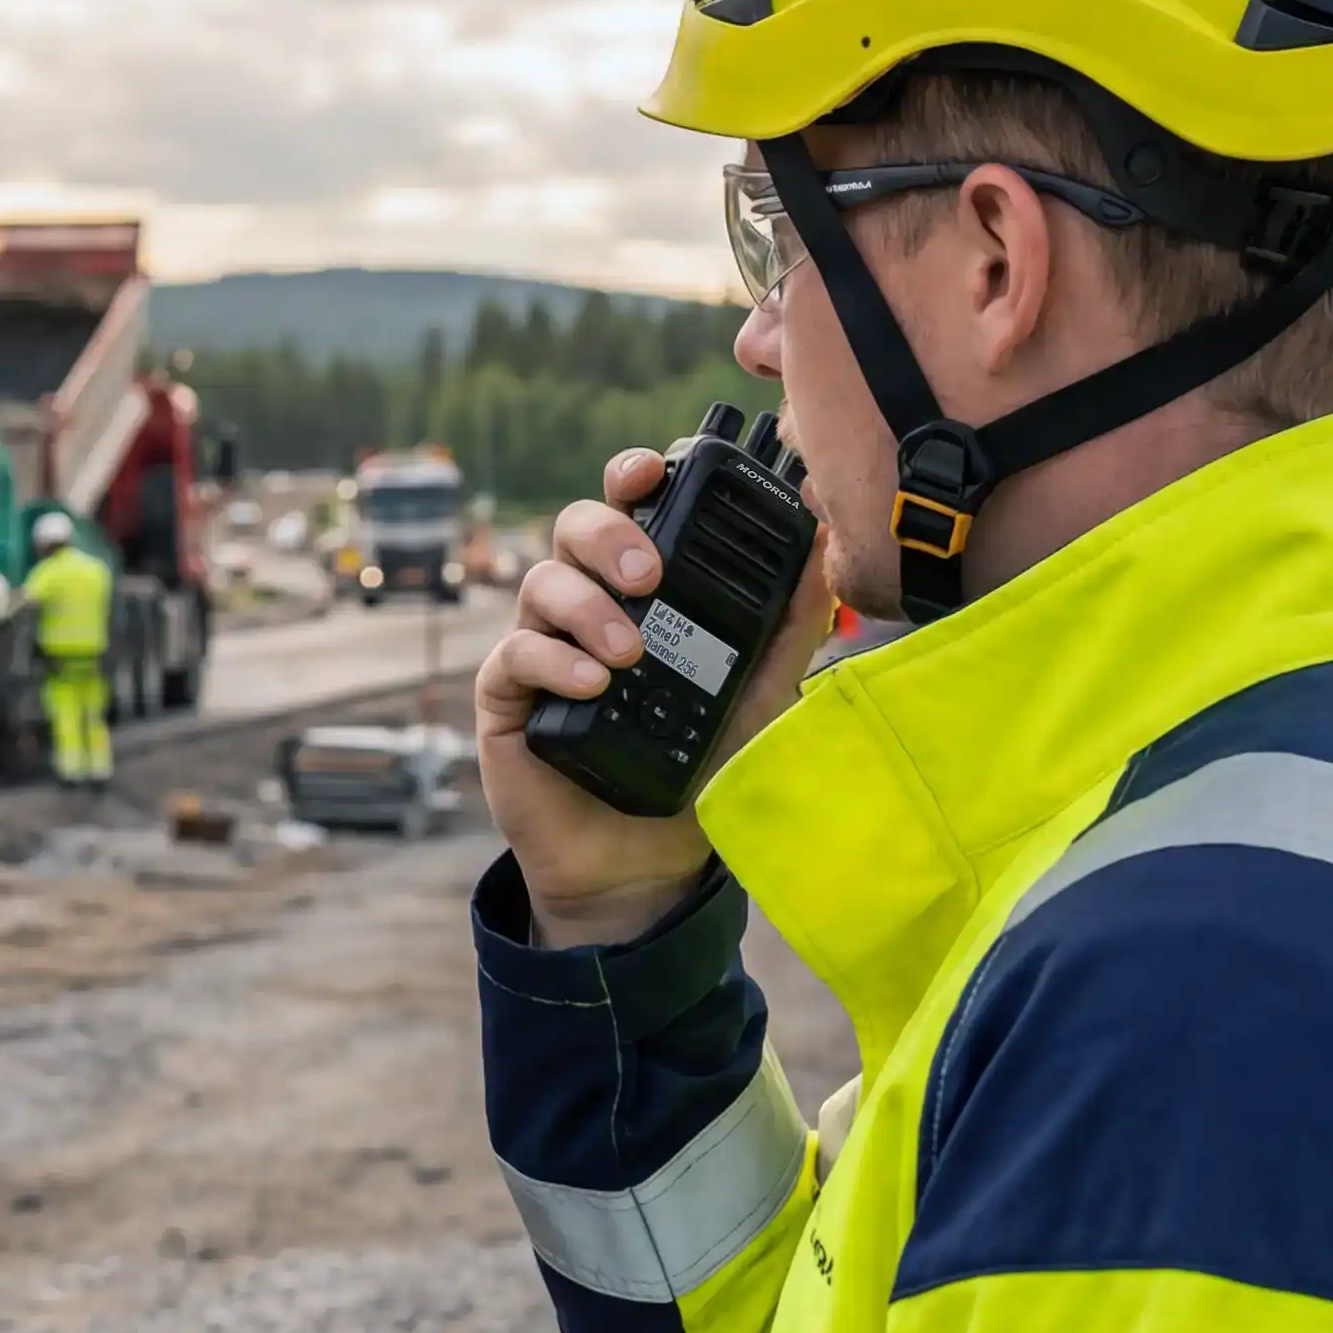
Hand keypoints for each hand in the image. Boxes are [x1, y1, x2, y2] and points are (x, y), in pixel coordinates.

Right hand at [474, 445, 831, 947]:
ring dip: (586, 607)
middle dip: (609, 534)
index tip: (653, 470)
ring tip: (629, 653)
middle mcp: (586, 604)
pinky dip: (552, 661)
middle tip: (648, 577)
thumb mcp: (759, 692)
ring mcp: (542, 646)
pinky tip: (591, 684)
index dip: (632, 476)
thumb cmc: (699, 768)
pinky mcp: (507, 698)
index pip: (629, 509)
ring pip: (540, 582)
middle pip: (575, 527)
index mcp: (640, 589)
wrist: (649, 861)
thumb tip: (825, 542)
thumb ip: (789, 624)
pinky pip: (514, 654)